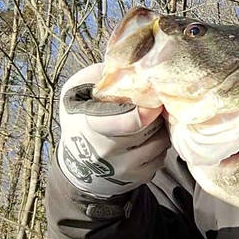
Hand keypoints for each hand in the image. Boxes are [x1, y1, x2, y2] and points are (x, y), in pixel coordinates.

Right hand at [57, 63, 169, 197]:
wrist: (78, 166)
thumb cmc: (80, 119)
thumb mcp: (77, 92)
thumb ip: (100, 75)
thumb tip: (131, 61)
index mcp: (94, 126)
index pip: (133, 121)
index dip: (149, 109)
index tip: (154, 100)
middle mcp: (110, 152)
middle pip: (152, 129)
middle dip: (156, 115)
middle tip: (154, 105)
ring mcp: (125, 168)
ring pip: (161, 143)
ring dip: (159, 130)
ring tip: (148, 122)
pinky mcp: (139, 178)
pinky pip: (161, 157)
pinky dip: (158, 146)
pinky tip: (146, 139)